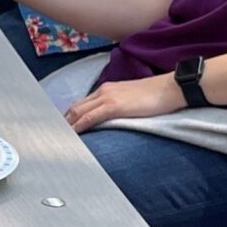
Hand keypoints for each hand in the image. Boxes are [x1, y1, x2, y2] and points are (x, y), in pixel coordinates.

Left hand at [63, 73, 177, 134]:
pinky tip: (73, 136)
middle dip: (63, 123)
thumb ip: (119, 106)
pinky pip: (90, 118)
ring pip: (78, 113)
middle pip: (75, 108)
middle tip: (55, 137)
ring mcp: (107, 98)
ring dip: (68, 126)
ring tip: (59, 139)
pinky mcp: (114, 106)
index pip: (81, 104)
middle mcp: (103, 91)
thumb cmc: (157, 96)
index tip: (63, 129)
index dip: (70, 117)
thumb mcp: (132, 100)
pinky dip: (79, 127)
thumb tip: (112, 120)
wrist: (171, 87)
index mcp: (106, 89)